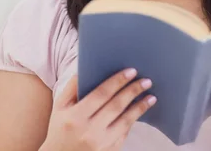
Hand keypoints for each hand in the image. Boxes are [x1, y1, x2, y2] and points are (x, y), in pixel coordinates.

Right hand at [40, 68, 156, 150]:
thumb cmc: (60, 129)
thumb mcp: (59, 107)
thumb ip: (71, 87)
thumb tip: (86, 67)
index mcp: (75, 117)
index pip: (101, 94)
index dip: (117, 81)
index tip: (131, 71)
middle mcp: (89, 131)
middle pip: (116, 106)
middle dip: (133, 91)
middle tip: (146, 80)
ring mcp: (101, 144)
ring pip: (125, 121)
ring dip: (140, 107)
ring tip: (151, 97)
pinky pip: (124, 133)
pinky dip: (133, 120)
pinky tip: (139, 111)